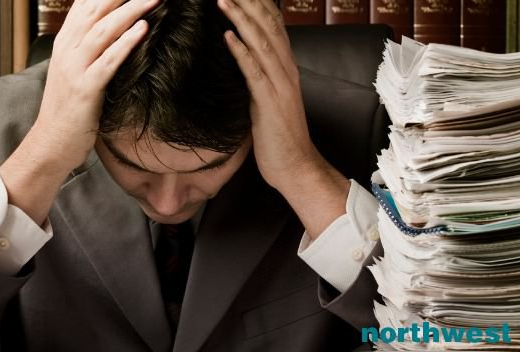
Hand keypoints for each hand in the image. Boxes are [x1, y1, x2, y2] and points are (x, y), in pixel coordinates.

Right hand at [0, 0, 156, 224]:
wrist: (51, 142)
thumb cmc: (69, 109)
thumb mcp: (75, 71)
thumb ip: (90, 48)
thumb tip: (115, 31)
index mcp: (66, 42)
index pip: (86, 4)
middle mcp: (67, 49)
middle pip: (96, 9)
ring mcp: (74, 68)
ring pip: (104, 30)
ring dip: (131, 10)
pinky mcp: (85, 88)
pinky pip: (108, 60)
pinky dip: (126, 43)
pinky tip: (143, 30)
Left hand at [218, 0, 348, 237]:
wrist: (295, 166)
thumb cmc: (278, 136)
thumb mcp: (267, 99)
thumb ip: (259, 77)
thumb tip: (240, 61)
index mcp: (285, 67)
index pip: (273, 26)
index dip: (258, 5)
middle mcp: (286, 70)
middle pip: (268, 26)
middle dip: (249, 3)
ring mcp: (279, 85)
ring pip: (261, 43)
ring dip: (241, 19)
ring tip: (223, 0)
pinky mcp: (269, 102)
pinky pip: (254, 72)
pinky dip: (242, 52)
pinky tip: (228, 37)